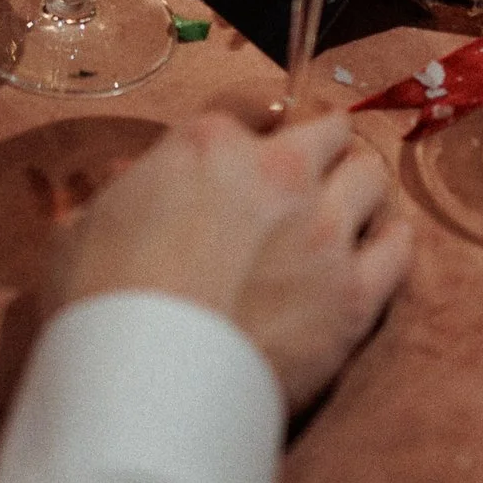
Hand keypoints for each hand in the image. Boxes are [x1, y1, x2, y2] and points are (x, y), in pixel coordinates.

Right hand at [50, 110, 412, 410]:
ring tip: (343, 208)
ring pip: (372, 177)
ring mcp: (325, 232)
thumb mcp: (82, 228)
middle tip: (308, 172)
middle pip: (330, 130)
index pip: (254, 102)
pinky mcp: (356, 295)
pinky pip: (399, 247)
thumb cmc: (100, 300)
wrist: (150, 381)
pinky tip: (375, 248)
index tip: (260, 138)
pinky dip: (389, 240)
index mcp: (208, 145)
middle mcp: (279, 172)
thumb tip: (131, 183)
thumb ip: (121, 195)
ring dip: (357, 186)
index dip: (259, 119)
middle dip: (320, 145)